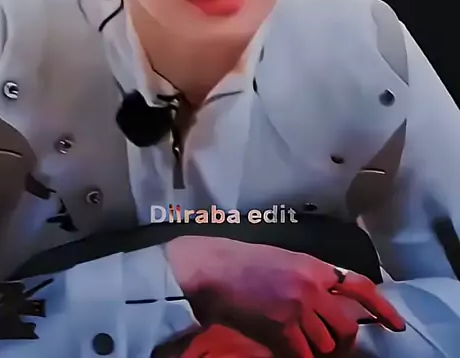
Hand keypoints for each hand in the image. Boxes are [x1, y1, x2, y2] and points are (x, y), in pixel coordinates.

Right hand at [167, 237, 404, 357]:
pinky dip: (299, 356)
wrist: (212, 267)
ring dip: (317, 350)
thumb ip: (312, 277)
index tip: (396, 325)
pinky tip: (287, 349)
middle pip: (346, 326)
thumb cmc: (244, 262)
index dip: (382, 307)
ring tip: (300, 342)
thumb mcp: (286, 260)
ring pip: (326, 344)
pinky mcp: (280, 327)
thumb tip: (332, 301)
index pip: (359, 287)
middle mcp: (312, 286)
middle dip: (341, 342)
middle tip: (328, 345)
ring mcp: (297, 307)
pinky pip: (304, 354)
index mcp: (315, 265)